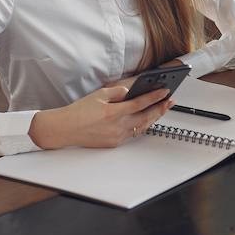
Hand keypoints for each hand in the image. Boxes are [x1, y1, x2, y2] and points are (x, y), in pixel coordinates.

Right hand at [28, 86, 172, 149]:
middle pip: (145, 117)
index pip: (139, 103)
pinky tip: (147, 119)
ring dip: (154, 117)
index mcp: (112, 112)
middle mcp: (116, 126)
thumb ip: (117, 92)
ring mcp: (116, 136)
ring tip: (162, 109)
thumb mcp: (98, 94)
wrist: (65, 129)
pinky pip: (133, 133)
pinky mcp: (114, 143)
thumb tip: (130, 91)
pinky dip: (142, 125)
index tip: (164, 91)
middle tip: (170, 101)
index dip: (154, 97)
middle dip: (160, 108)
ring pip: (141, 127)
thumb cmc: (78, 111)